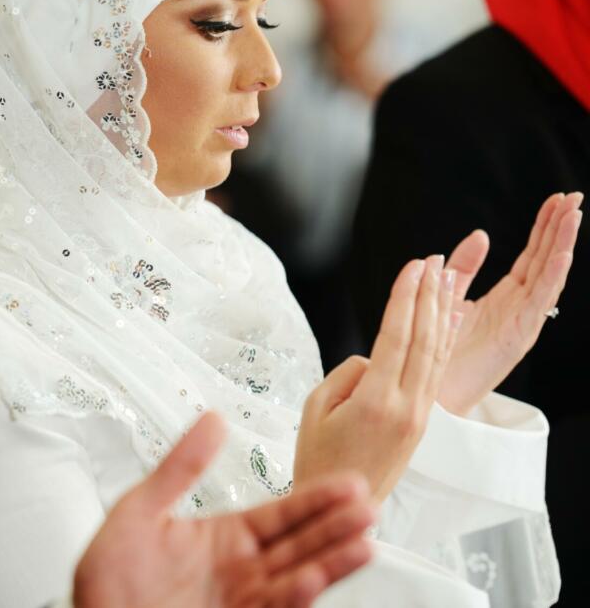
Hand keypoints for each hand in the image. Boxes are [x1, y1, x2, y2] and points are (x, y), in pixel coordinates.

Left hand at [74, 413, 375, 607]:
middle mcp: (238, 570)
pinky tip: (315, 578)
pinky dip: (295, 594)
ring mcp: (240, 600)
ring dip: (330, 560)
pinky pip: (272, 606)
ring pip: (295, 577)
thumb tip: (210, 420)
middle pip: (299, 544)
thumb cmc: (108, 577)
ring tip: (364, 542)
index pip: (280, 514)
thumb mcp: (141, 509)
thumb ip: (180, 467)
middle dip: (335, 525)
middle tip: (370, 504)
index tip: (349, 483)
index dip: (315, 499)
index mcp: (221, 537)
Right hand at [294, 256, 459, 502]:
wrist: (344, 505)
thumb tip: (373, 358)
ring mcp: (419, 415)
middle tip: (434, 260)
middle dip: (429, 296)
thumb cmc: (319, 458)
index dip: (404, 298)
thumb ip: (346, 374)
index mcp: (374, 401)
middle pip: (424, 340)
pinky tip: (451, 320)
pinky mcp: (423, 422)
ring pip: (437, 354)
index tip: (412, 267)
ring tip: (448, 279)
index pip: (396, 337)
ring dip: (443, 313)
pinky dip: (446, 342)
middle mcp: (405, 406)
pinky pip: (437, 372)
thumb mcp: (315, 408)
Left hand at [438, 192, 581, 414]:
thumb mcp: (451, 294)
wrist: (429, 386)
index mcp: (507, 296)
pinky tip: (561, 254)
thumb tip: (481, 234)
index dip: (545, 227)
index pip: (532, 254)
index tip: (556, 200)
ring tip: (574, 216)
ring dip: (562, 245)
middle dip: (560, 228)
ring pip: (549, 276)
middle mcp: (520, 307)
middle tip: (574, 198)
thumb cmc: (440, 347)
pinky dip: (552, 276)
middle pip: (546, 260)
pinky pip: (540, 302)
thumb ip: (465, 266)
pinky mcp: (519, 336)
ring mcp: (523, 321)